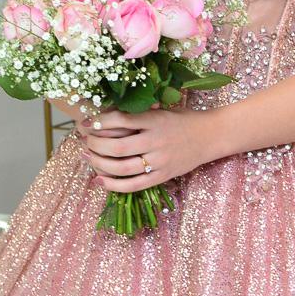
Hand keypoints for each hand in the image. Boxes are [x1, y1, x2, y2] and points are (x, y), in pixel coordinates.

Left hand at [77, 103, 215, 192]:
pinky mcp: (162, 176)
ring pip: (122, 167)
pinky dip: (113, 185)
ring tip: (88, 157)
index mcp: (155, 119)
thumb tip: (103, 117)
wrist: (210, 136)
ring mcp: (160, 161)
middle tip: (84, 141)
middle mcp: (156, 140)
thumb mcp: (161, 110)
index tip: (85, 123)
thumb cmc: (182, 120)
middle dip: (95, 144)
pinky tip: (100, 180)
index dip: (98, 122)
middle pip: (117, 146)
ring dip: (99, 163)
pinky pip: (133, 185)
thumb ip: (137, 114)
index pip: (120, 120)